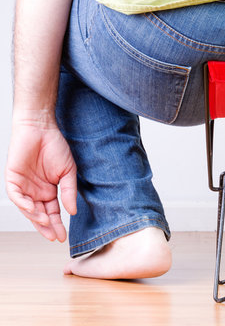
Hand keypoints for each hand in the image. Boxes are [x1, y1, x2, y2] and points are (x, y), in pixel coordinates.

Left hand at [5, 117, 76, 241]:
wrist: (41, 128)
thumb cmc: (55, 147)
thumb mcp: (68, 172)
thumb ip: (69, 192)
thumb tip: (72, 212)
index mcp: (48, 191)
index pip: (52, 213)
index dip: (57, 225)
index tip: (62, 237)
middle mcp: (35, 191)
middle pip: (39, 214)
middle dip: (46, 227)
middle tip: (54, 236)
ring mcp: (23, 186)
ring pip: (27, 208)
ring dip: (35, 217)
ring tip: (46, 223)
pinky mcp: (13, 178)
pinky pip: (16, 196)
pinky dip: (23, 204)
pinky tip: (33, 209)